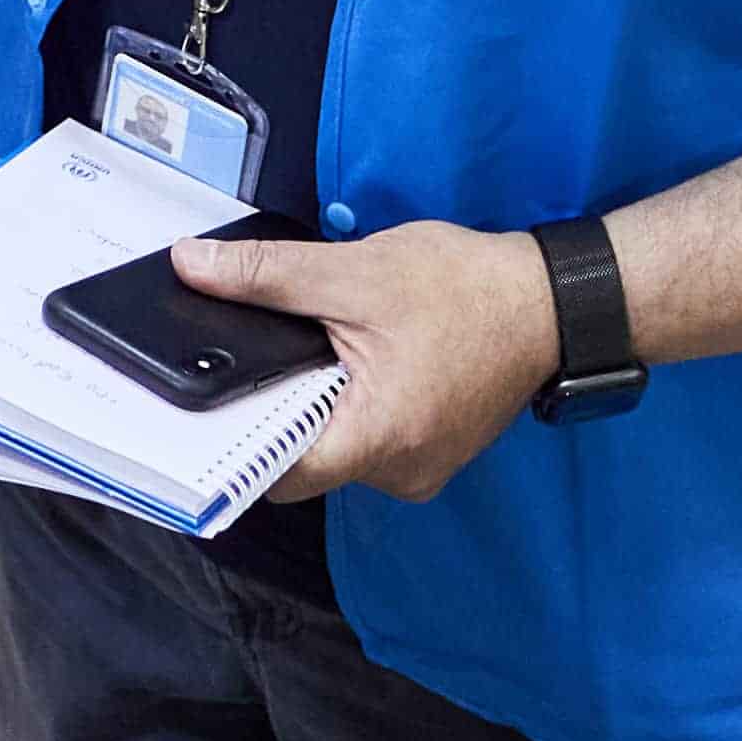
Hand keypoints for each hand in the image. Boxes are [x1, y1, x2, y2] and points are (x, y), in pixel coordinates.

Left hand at [176, 220, 564, 507]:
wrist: (548, 301)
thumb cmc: (465, 289)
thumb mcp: (354, 272)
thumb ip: (266, 276)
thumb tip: (193, 268)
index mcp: (379, 438)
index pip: (276, 470)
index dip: (234, 438)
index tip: (203, 408)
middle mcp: (400, 472)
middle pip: (303, 459)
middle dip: (280, 405)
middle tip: (269, 351)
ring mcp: (419, 468)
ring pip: (336, 448)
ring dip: (320, 401)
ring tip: (327, 346)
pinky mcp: (430, 452)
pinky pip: (369, 439)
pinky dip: (353, 403)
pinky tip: (359, 358)